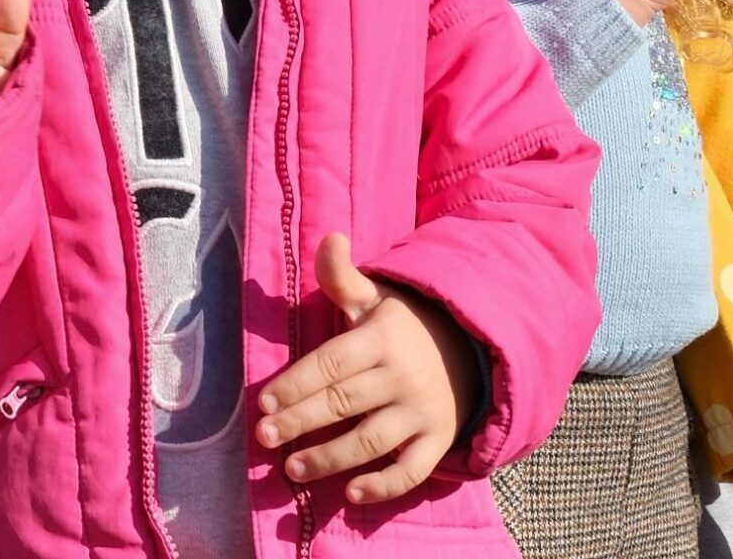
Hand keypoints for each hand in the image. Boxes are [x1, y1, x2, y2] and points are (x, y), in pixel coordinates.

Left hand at [255, 234, 478, 503]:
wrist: (468, 347)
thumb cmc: (401, 323)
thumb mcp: (373, 296)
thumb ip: (341, 275)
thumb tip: (330, 237)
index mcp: (381, 338)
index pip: (331, 364)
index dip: (296, 383)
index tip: (263, 401)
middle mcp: (403, 376)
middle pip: (344, 403)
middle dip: (301, 422)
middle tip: (264, 438)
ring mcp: (423, 410)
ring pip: (373, 440)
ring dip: (331, 458)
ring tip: (292, 469)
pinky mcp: (439, 439)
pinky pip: (414, 469)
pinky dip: (385, 486)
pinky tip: (352, 495)